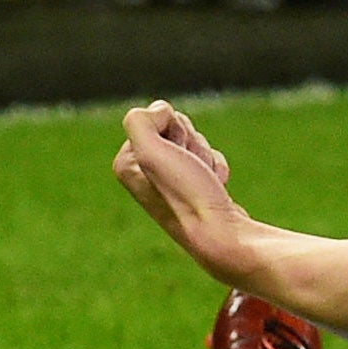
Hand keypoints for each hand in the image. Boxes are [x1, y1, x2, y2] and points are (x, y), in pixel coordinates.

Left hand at [113, 101, 246, 273]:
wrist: (220, 237)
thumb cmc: (187, 196)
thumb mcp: (151, 153)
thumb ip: (141, 121)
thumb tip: (160, 111)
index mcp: (126, 164)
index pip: (157, 116)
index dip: (173, 130)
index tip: (175, 158)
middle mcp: (143, 173)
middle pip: (176, 126)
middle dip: (191, 142)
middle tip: (192, 170)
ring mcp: (170, 182)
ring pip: (194, 140)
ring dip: (205, 154)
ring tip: (204, 181)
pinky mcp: (194, 188)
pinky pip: (209, 159)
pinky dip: (217, 168)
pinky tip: (214, 188)